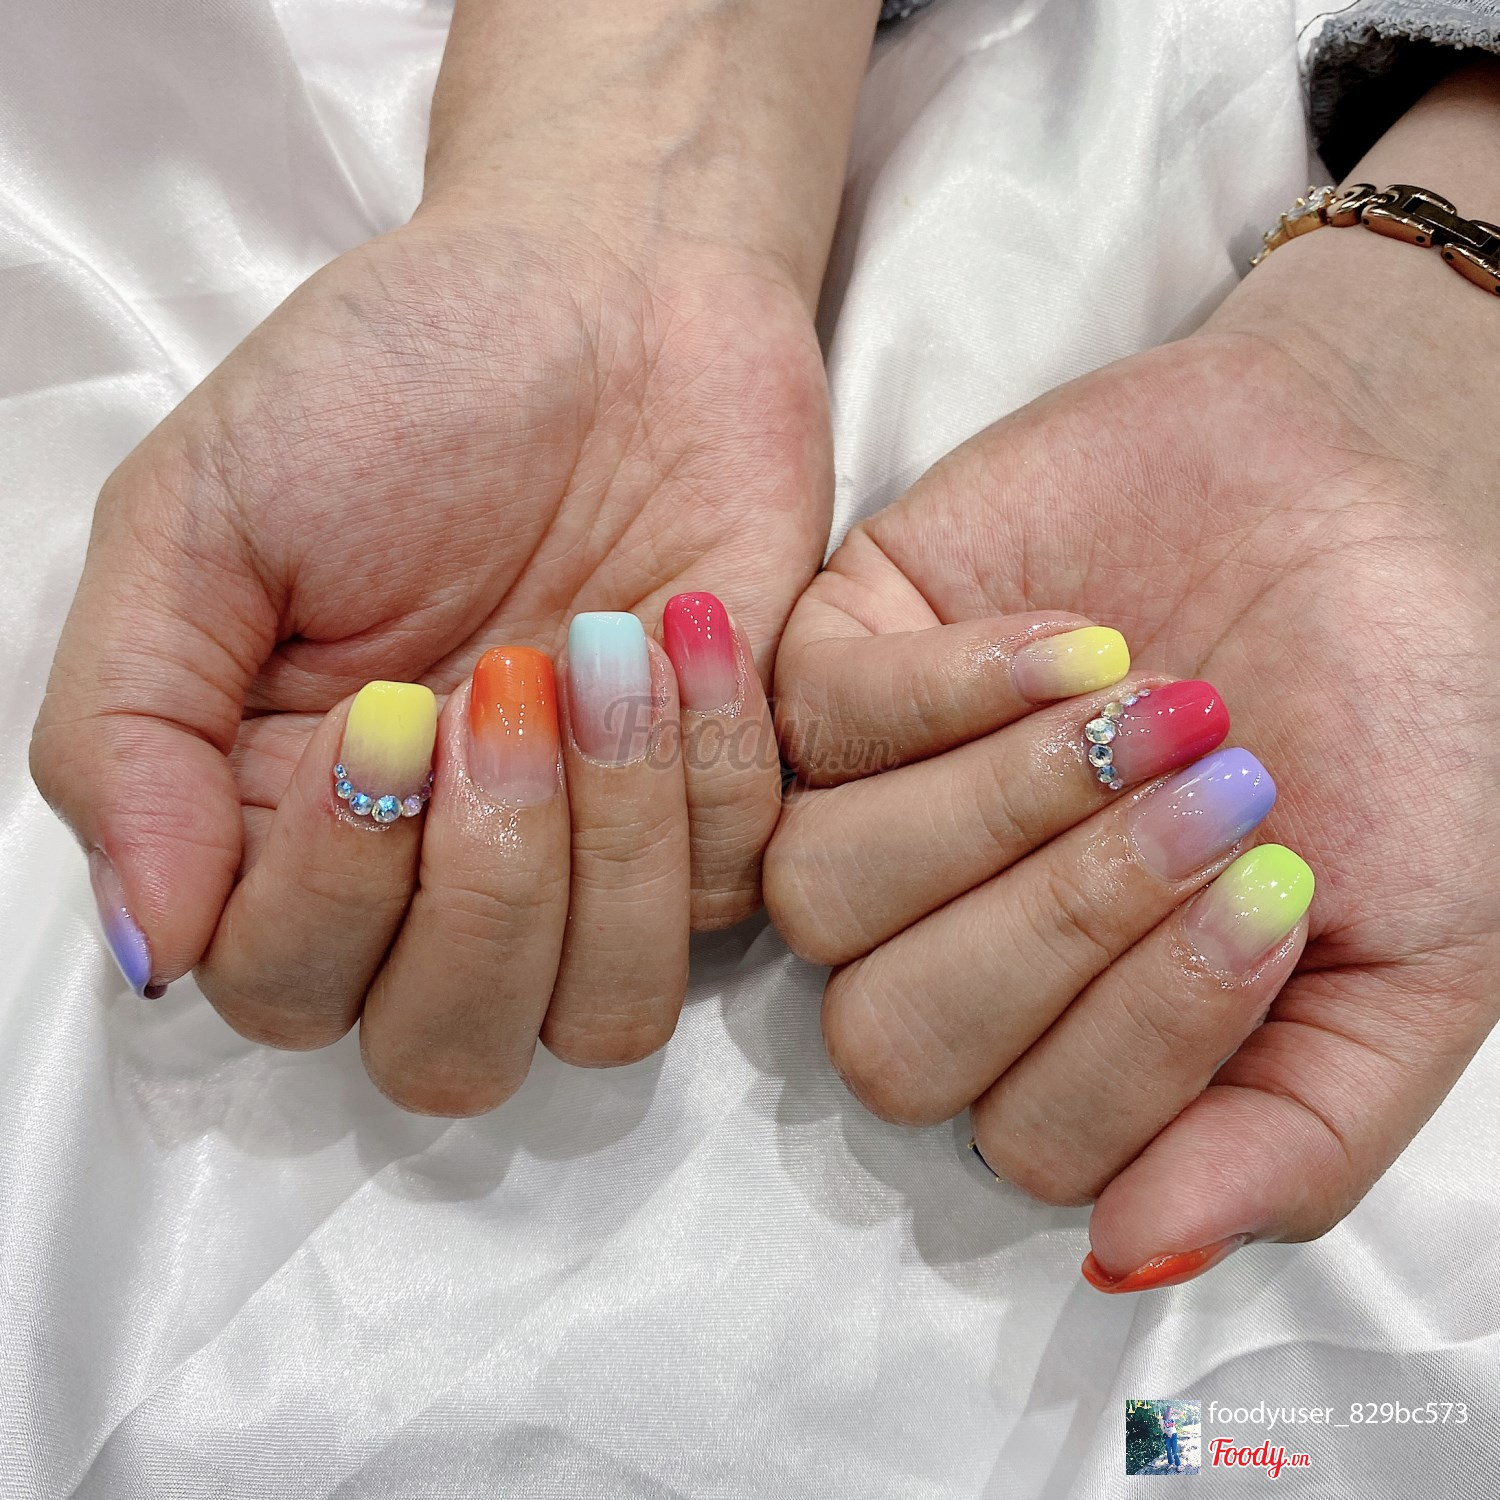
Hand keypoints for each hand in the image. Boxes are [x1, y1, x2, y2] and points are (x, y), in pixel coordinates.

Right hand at [29, 204, 826, 1105]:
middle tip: (501, 691)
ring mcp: (594, 849)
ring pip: (602, 1015)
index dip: (334, 894)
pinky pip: (735, 892)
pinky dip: (716, 766)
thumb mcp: (199, 516)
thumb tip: (148, 944)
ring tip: (601, 655)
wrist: (617, 284)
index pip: (284, 990)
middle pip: (446, 1049)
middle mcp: (442, 868)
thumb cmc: (397, 379)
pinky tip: (685, 621)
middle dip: (480, 891)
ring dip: (608, 853)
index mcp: (291, 817)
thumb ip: (130, 730)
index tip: (384, 707)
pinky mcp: (722, 802)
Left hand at [767, 65, 1499, 1289]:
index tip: (1281, 889)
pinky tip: (1083, 640)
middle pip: (890, 1039)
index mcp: (1076, 1042)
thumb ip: (1293, 1135)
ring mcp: (880, 806)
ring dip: (1002, 809)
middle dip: (1064, 926)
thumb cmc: (1403, 731)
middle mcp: (952, 944)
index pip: (1030, 1135)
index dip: (1146, 1037)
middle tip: (1224, 796)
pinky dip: (948, 691)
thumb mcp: (1416, 965)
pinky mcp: (841, 668)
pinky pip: (811, 725)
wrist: (1379, 508)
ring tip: (1154, 709)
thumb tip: (1133, 1264)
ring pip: (823, 893)